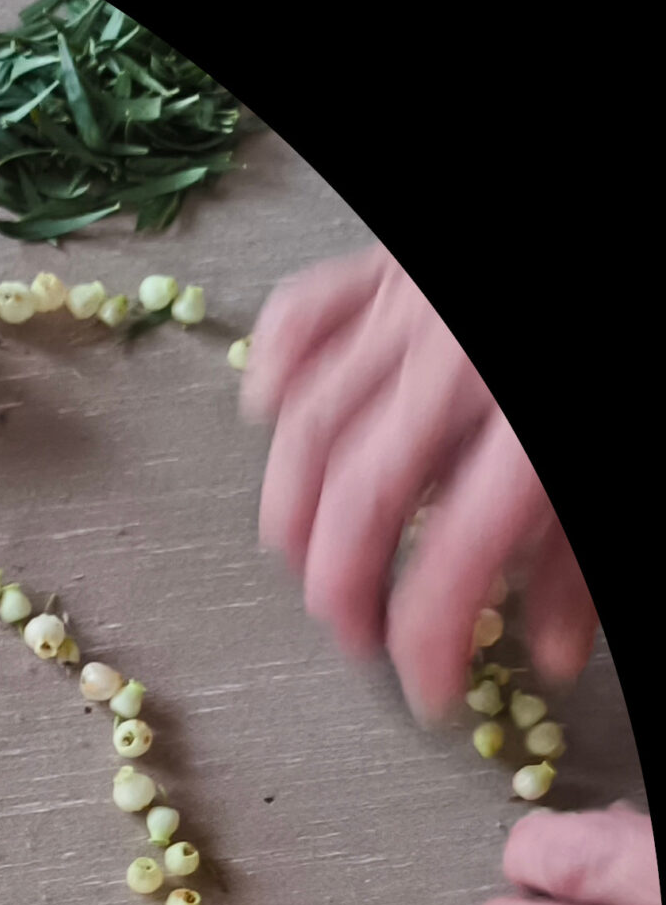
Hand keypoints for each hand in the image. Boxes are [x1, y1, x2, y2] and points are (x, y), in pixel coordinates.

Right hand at [241, 246, 594, 720]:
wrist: (630, 210)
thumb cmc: (638, 341)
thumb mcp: (612, 468)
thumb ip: (581, 559)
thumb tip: (556, 650)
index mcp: (531, 420)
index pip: (453, 558)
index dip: (427, 642)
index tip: (423, 694)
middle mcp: (457, 362)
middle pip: (356, 497)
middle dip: (339, 587)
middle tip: (355, 635)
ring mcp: (409, 308)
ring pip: (307, 424)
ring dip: (293, 510)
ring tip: (308, 562)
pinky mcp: (383, 266)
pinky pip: (301, 319)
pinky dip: (277, 375)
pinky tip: (275, 419)